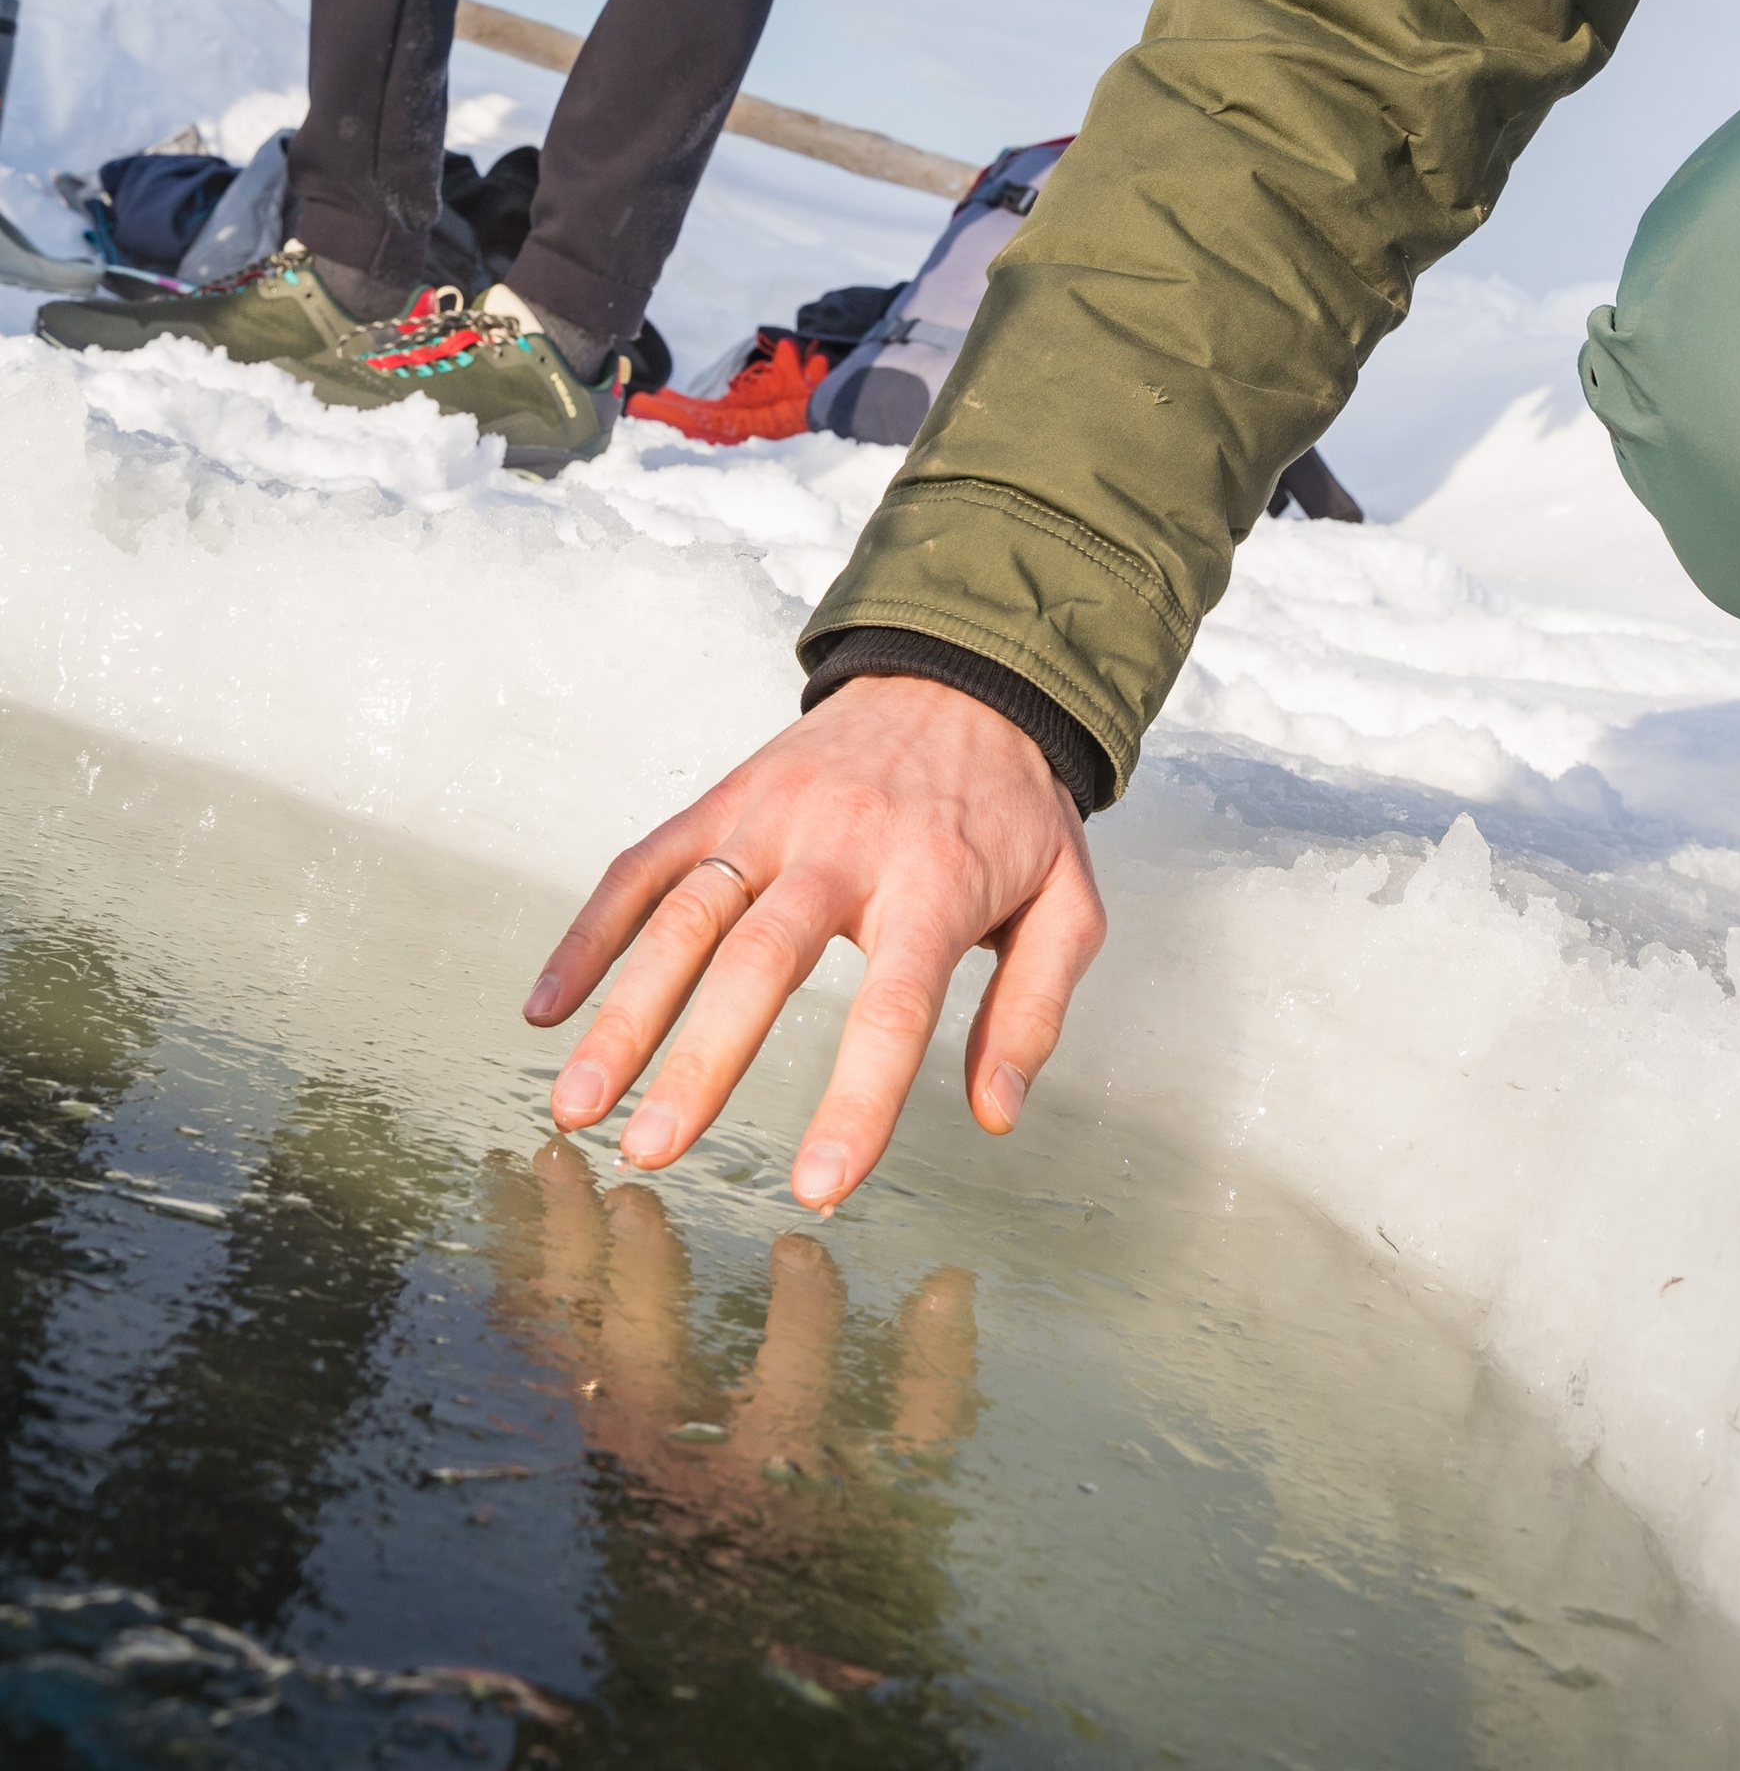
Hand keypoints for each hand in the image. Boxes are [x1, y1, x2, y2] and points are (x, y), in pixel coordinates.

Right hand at [524, 674, 1104, 1208]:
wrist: (965, 673)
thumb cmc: (1011, 806)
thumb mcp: (1067, 900)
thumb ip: (1034, 1010)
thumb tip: (993, 1115)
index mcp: (934, 881)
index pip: (892, 1008)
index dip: (856, 1102)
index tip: (817, 1189)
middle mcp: (842, 844)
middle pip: (760, 960)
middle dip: (700, 1062)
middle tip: (652, 1153)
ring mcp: (772, 816)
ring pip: (685, 915)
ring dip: (624, 1012)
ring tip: (578, 1106)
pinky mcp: (726, 799)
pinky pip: (645, 864)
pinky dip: (590, 931)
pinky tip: (548, 1006)